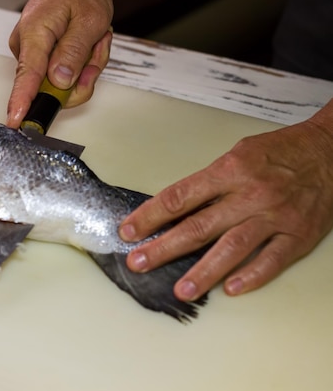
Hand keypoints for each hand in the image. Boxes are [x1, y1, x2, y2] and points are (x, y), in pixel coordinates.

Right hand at [6, 0, 112, 127]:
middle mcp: (27, 47)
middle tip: (97, 49)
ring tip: (92, 40)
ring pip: (61, 84)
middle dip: (82, 76)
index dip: (22, 101)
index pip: (27, 76)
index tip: (15, 121)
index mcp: (35, 35)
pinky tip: (85, 44)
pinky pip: (61, 76)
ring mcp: (32, 54)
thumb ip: (74, 53)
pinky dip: (80, 64)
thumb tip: (59, 81)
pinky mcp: (39, 58)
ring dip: (85, 67)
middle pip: (51, 88)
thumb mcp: (89, 21)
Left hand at [120, 98, 332, 301]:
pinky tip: (231, 289)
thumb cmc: (279, 152)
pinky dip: (252, 276)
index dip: (150, 216)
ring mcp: (275, 216)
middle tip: (138, 262)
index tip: (128, 230)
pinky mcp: (299, 234)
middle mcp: (250, 194)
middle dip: (163, 247)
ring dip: (204, 271)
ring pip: (233, 248)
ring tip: (181, 289)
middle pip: (199, 226)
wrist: (331, 150)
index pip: (179, 196)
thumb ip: (209, 183)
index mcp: (230, 170)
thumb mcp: (237, 156)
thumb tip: (175, 210)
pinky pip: (272, 259)